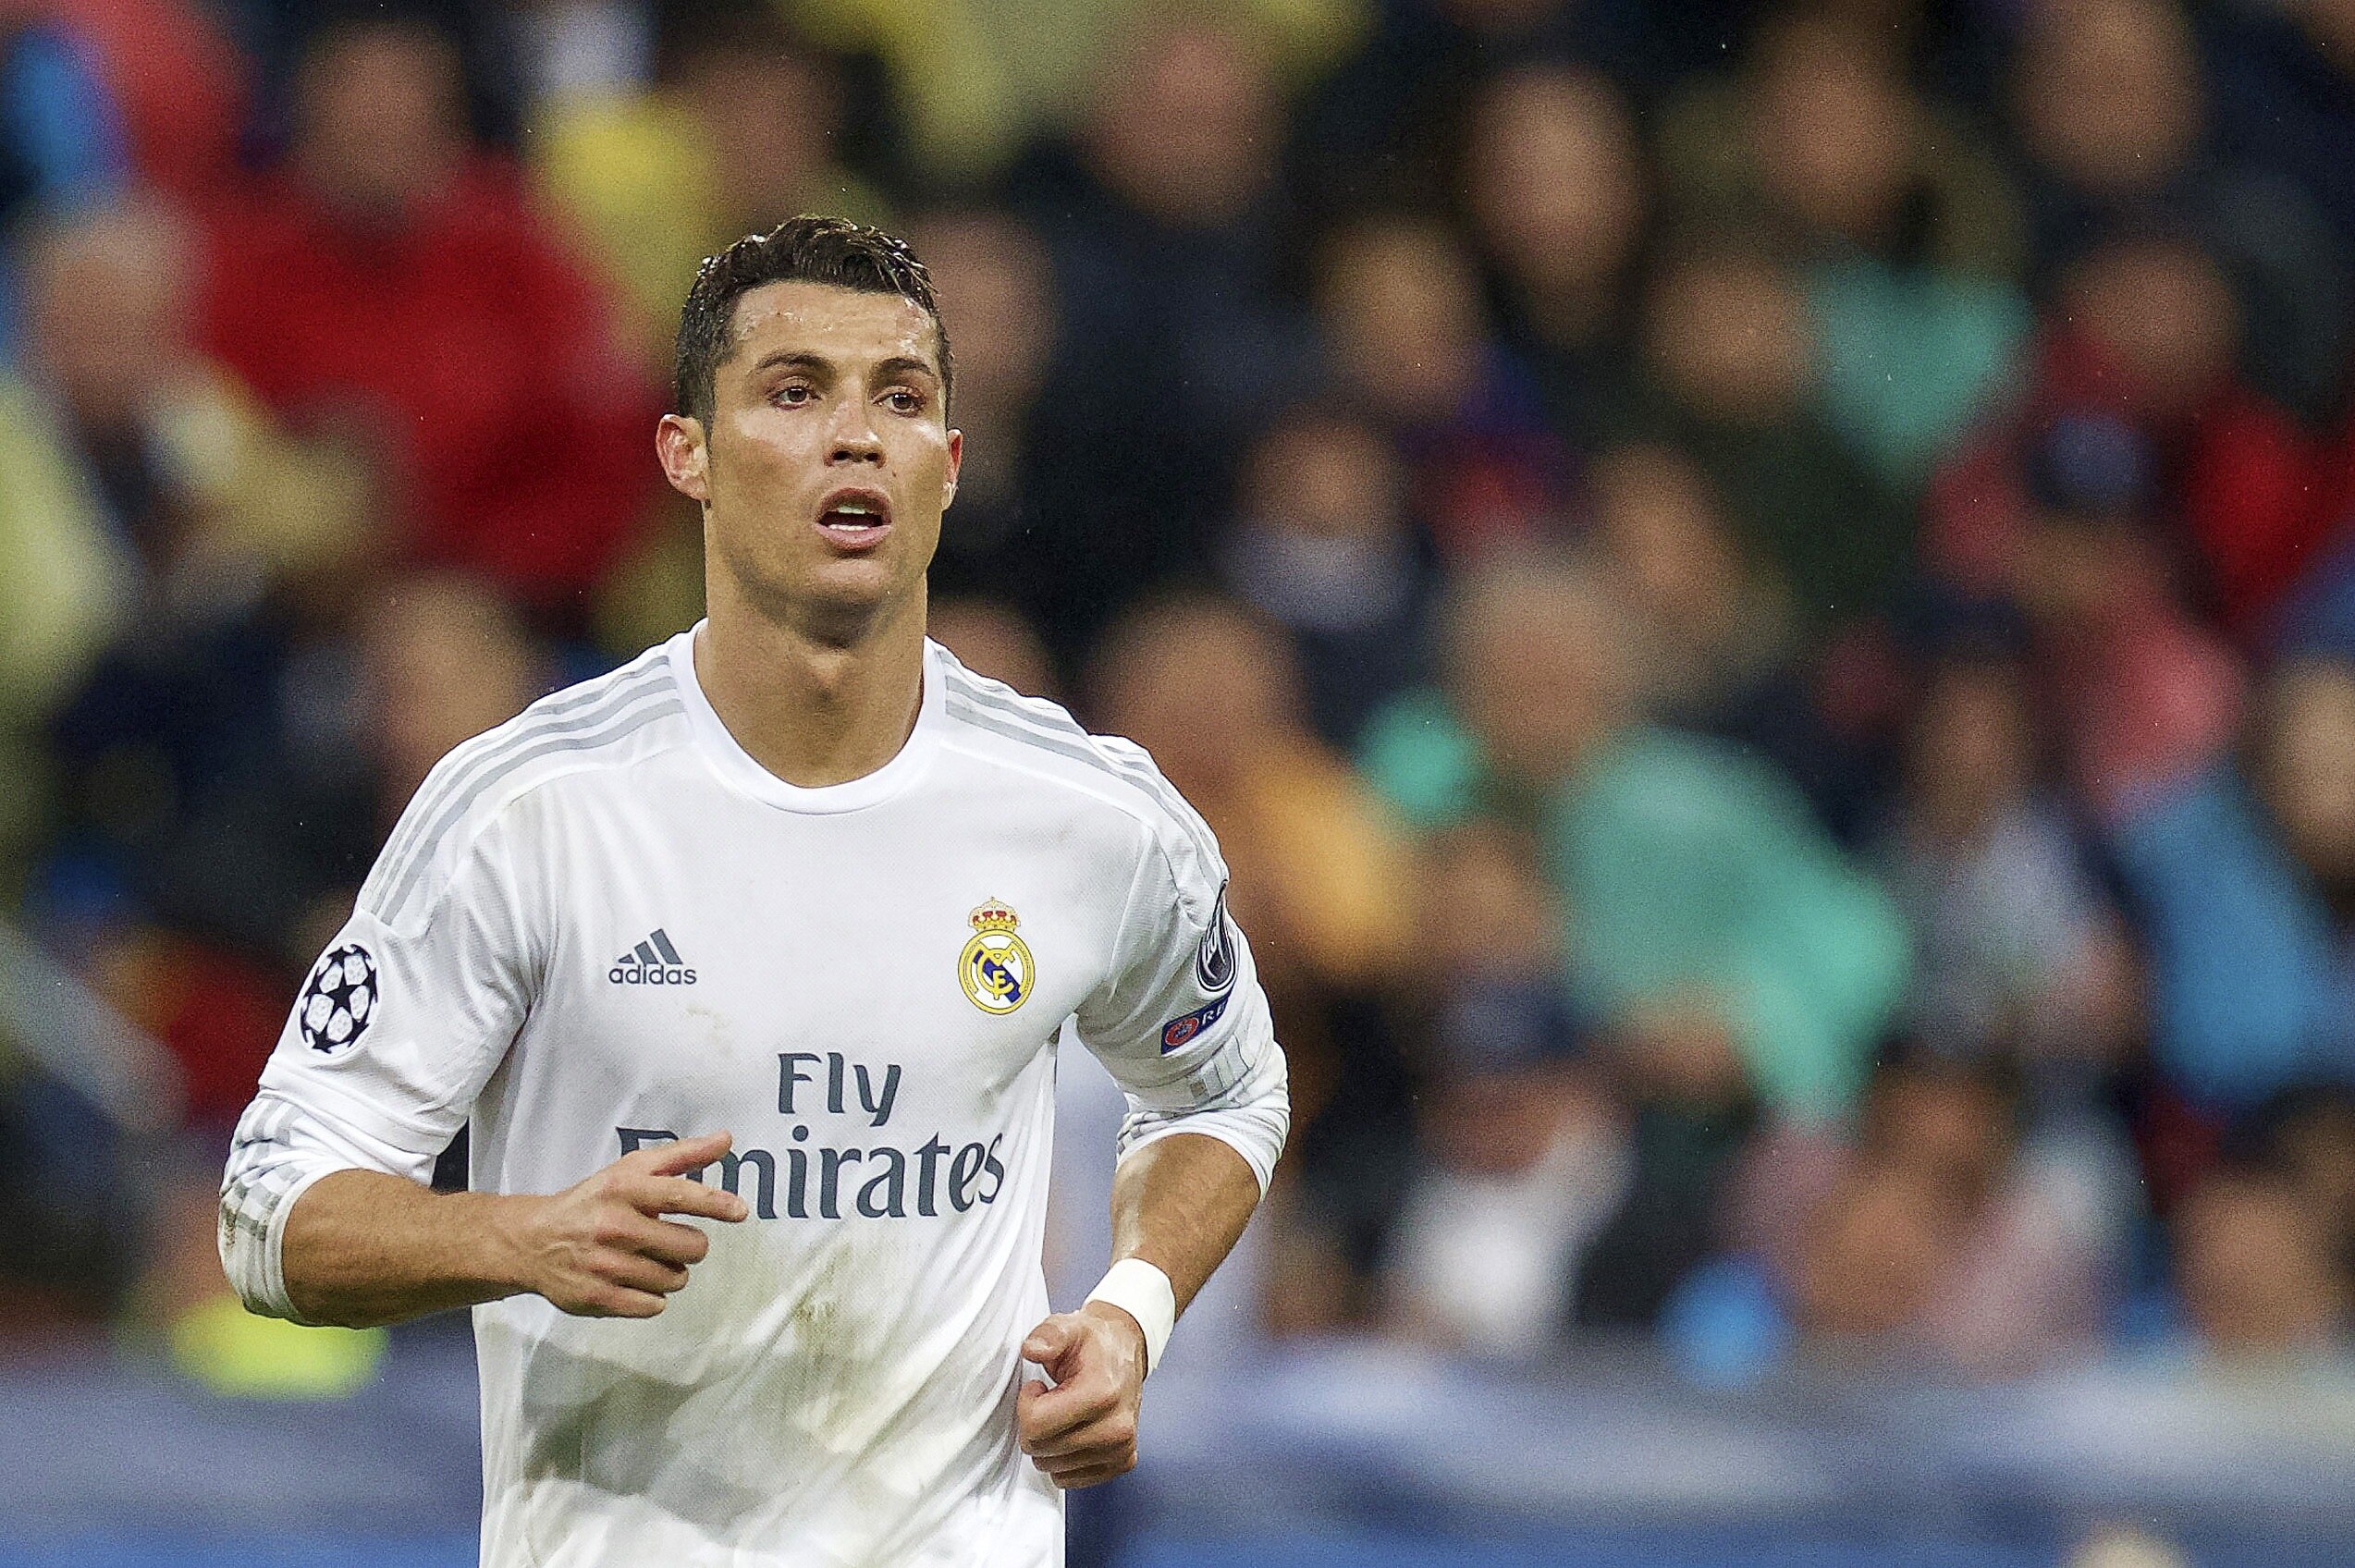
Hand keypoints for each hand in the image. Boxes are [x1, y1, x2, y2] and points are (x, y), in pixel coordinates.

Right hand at [501, 1129, 747, 1317]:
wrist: (533, 1241)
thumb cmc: (592, 1202)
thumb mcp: (631, 1170)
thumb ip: (682, 1155)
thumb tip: (726, 1139)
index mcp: (624, 1189)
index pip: (679, 1194)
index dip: (715, 1203)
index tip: (740, 1211)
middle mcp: (614, 1226)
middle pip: (689, 1247)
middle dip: (690, 1246)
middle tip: (670, 1241)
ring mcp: (605, 1265)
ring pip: (674, 1279)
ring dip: (670, 1272)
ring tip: (645, 1260)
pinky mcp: (597, 1298)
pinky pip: (653, 1306)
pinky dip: (652, 1297)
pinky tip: (633, 1281)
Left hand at [1015, 1302, 1147, 1488]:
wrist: (1126, 1352)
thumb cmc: (1093, 1343)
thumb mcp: (1068, 1327)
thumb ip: (1047, 1335)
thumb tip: (1032, 1349)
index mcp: (1102, 1394)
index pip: (1037, 1427)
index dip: (1026, 1405)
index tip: (1038, 1388)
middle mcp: (1116, 1428)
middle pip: (1041, 1449)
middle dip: (1034, 1425)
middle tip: (1050, 1400)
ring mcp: (1121, 1449)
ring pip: (1053, 1468)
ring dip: (1049, 1443)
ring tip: (1064, 1414)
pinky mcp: (1122, 1463)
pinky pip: (1070, 1479)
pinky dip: (1063, 1459)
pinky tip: (1073, 1432)